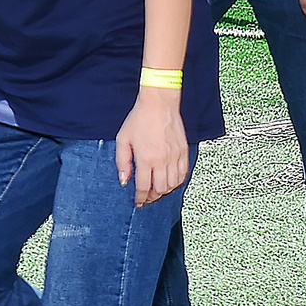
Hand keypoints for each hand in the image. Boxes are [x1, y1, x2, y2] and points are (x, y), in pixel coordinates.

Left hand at [116, 90, 189, 204]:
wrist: (159, 103)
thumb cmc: (140, 118)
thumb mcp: (123, 139)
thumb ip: (122, 161)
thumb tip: (124, 180)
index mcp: (146, 158)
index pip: (143, 187)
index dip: (140, 198)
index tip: (138, 202)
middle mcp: (162, 160)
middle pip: (160, 189)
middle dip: (152, 197)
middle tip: (147, 198)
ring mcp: (175, 156)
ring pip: (173, 184)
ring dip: (164, 191)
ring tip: (157, 190)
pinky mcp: (183, 151)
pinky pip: (183, 174)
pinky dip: (177, 181)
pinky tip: (170, 181)